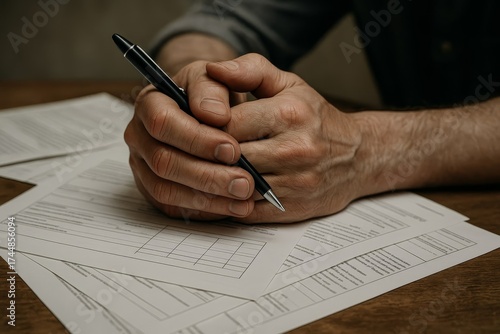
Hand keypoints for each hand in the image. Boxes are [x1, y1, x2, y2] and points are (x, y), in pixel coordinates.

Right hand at [125, 60, 253, 220]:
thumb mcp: (221, 77)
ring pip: (166, 189)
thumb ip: (219, 83)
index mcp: (151, 102)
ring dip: (208, 197)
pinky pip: (174, 207)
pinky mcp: (154, 189)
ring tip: (244, 198)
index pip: (163, 122)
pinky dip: (205, 210)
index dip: (197, 138)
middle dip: (207, 174)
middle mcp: (141, 135)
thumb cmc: (215, 95)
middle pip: (164, 161)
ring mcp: (143, 165)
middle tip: (245, 182)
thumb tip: (214, 113)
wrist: (210, 112)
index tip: (233, 149)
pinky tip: (233, 208)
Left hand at [206, 54, 366, 222]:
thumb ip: (250, 71)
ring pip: (234, 186)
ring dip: (212, 180)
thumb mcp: (289, 84)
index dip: (202, 125)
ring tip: (199, 170)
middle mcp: (293, 150)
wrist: (359, 156)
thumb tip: (212, 68)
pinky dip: (228, 203)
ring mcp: (294, 183)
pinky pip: (247, 211)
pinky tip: (219, 191)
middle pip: (227, 155)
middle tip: (189, 150)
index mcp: (289, 114)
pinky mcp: (292, 209)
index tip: (193, 126)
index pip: (226, 121)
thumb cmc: (316, 118)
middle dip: (204, 153)